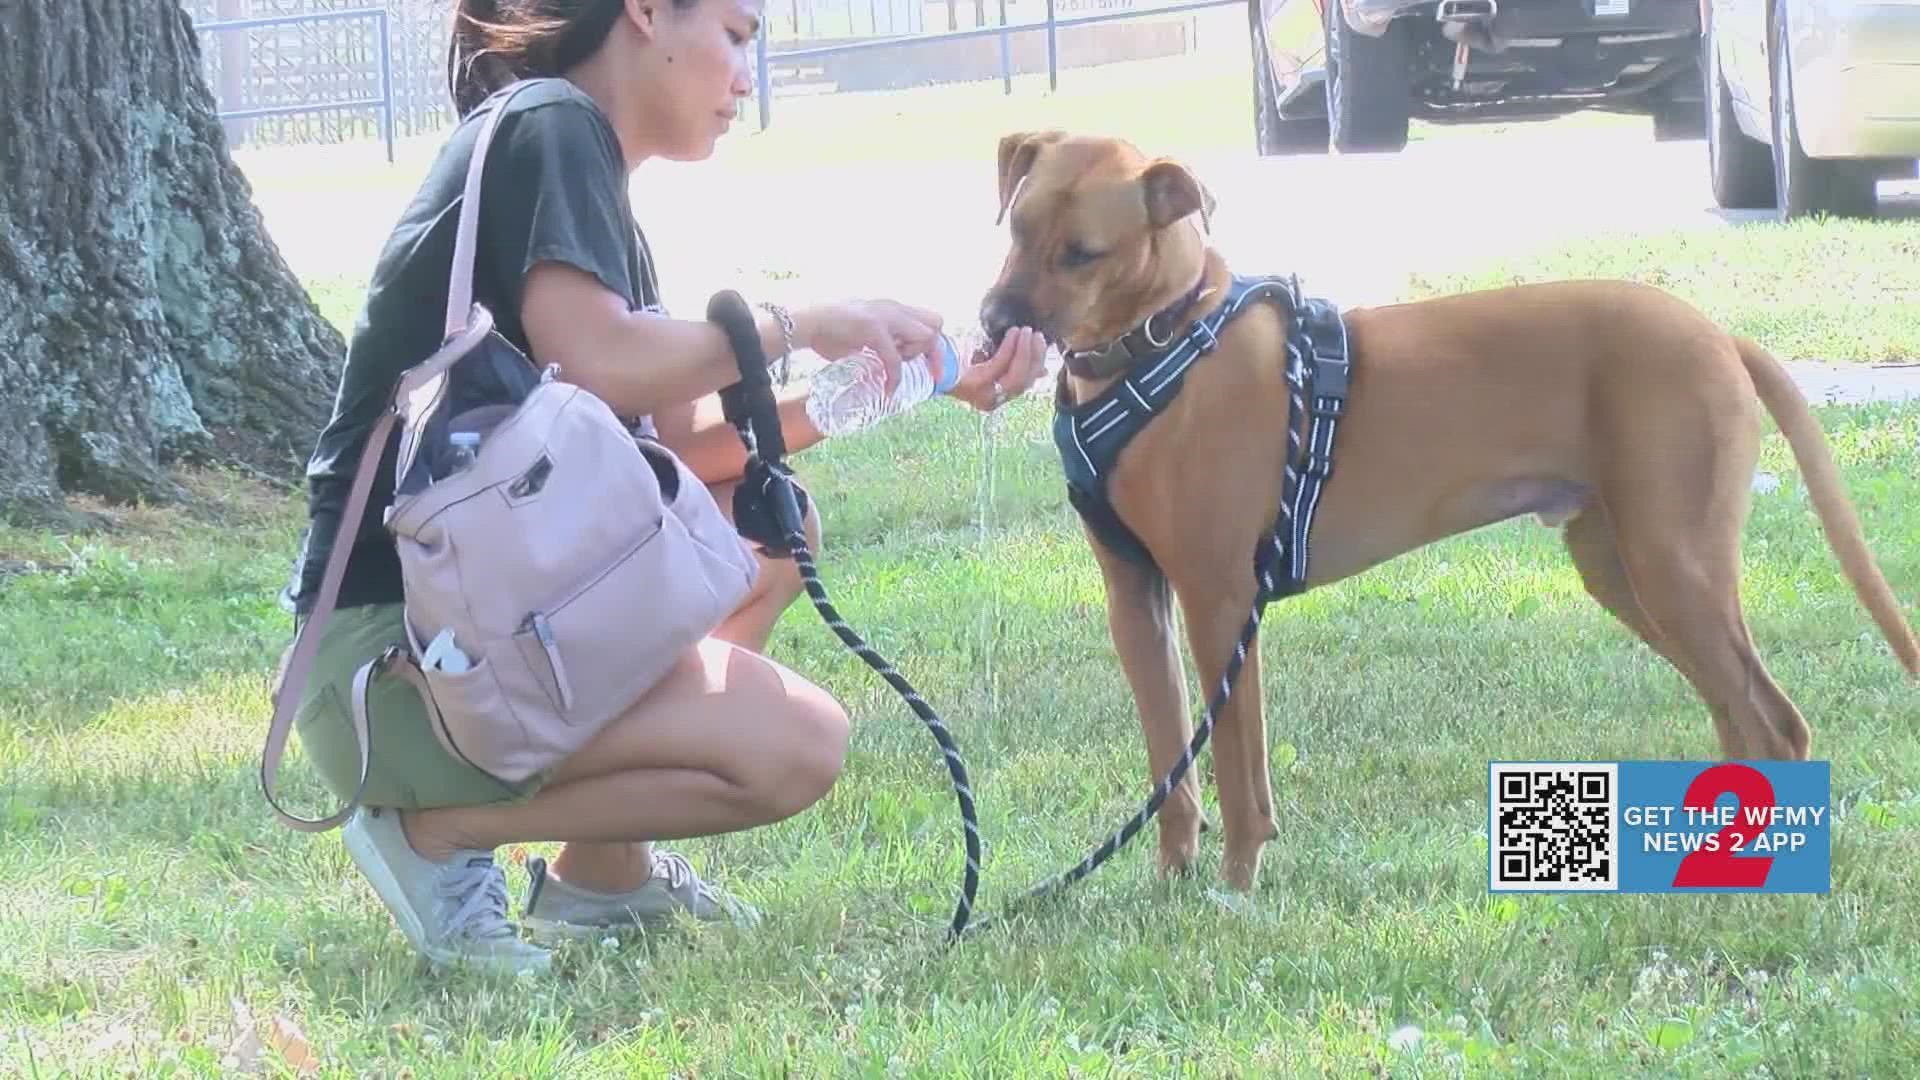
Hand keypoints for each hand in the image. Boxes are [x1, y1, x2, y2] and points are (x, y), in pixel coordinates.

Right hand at [797, 299, 944, 393]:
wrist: (807, 323)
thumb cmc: (830, 331)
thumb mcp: (864, 333)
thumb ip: (881, 342)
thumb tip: (888, 363)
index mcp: (892, 307)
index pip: (930, 318)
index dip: (934, 343)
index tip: (933, 367)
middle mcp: (893, 308)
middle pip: (937, 322)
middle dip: (935, 349)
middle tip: (928, 372)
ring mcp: (885, 316)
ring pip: (925, 336)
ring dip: (915, 356)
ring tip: (894, 368)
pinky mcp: (874, 329)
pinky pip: (896, 358)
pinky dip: (895, 377)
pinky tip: (889, 390)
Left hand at [949, 326, 1049, 412]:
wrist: (925, 362)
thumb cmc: (955, 361)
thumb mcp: (989, 364)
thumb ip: (1015, 368)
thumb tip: (1044, 372)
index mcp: (996, 397)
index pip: (1026, 384)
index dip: (1037, 363)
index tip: (1040, 342)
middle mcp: (991, 401)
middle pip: (1025, 382)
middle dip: (1034, 356)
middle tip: (1034, 334)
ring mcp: (984, 395)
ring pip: (1016, 375)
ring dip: (1024, 351)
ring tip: (1025, 331)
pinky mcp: (977, 385)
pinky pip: (1001, 365)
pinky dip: (1010, 348)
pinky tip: (1013, 333)